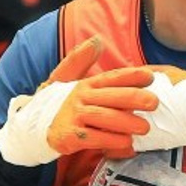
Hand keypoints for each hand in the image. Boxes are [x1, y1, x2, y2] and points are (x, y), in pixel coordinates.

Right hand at [0, 37, 156, 165]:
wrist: (31, 128)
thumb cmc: (59, 104)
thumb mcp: (66, 80)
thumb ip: (82, 61)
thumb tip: (96, 40)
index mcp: (84, 84)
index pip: (110, 77)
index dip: (130, 76)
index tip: (150, 77)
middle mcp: (80, 98)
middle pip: (110, 97)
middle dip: (134, 98)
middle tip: (154, 103)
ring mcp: (74, 117)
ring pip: (105, 118)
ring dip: (126, 123)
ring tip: (145, 128)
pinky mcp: (69, 136)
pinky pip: (96, 139)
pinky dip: (113, 143)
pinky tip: (128, 145)